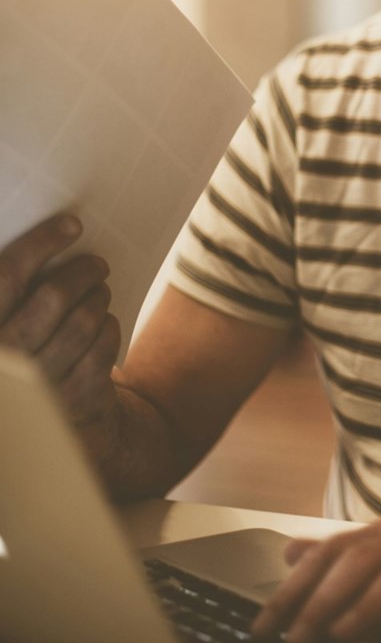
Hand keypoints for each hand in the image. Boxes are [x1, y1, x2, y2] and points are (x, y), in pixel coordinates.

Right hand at [0, 213, 119, 423]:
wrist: (26, 417)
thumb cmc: (13, 350)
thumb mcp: (4, 317)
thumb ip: (9, 289)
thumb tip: (55, 237)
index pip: (8, 275)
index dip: (42, 243)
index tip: (72, 224)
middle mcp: (5, 358)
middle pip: (54, 296)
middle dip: (82, 271)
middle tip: (97, 264)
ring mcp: (38, 384)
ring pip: (84, 321)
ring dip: (98, 298)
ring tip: (99, 291)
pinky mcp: (72, 400)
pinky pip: (103, 349)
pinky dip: (108, 328)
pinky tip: (103, 321)